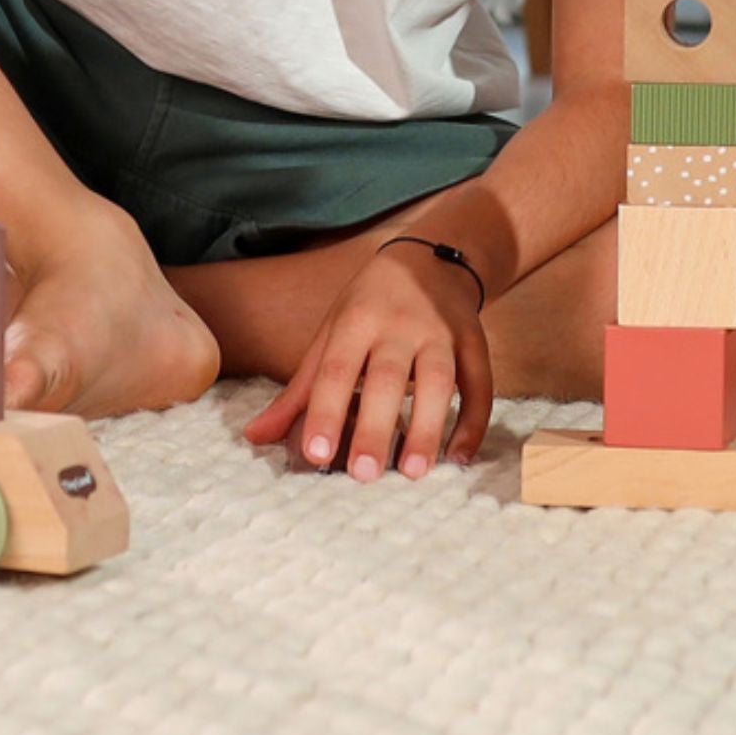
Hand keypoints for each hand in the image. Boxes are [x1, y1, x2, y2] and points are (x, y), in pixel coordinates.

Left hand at [241, 245, 491, 479]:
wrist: (431, 259)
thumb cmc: (370, 306)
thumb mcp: (332, 333)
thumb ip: (299, 389)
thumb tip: (255, 437)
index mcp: (357, 320)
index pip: (338, 368)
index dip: (326, 410)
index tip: (316, 453)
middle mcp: (402, 323)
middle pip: (390, 378)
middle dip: (378, 427)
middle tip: (364, 475)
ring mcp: (443, 332)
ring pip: (441, 380)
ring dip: (429, 426)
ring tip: (415, 472)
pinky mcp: (475, 342)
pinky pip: (480, 383)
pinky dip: (473, 421)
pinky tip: (459, 456)